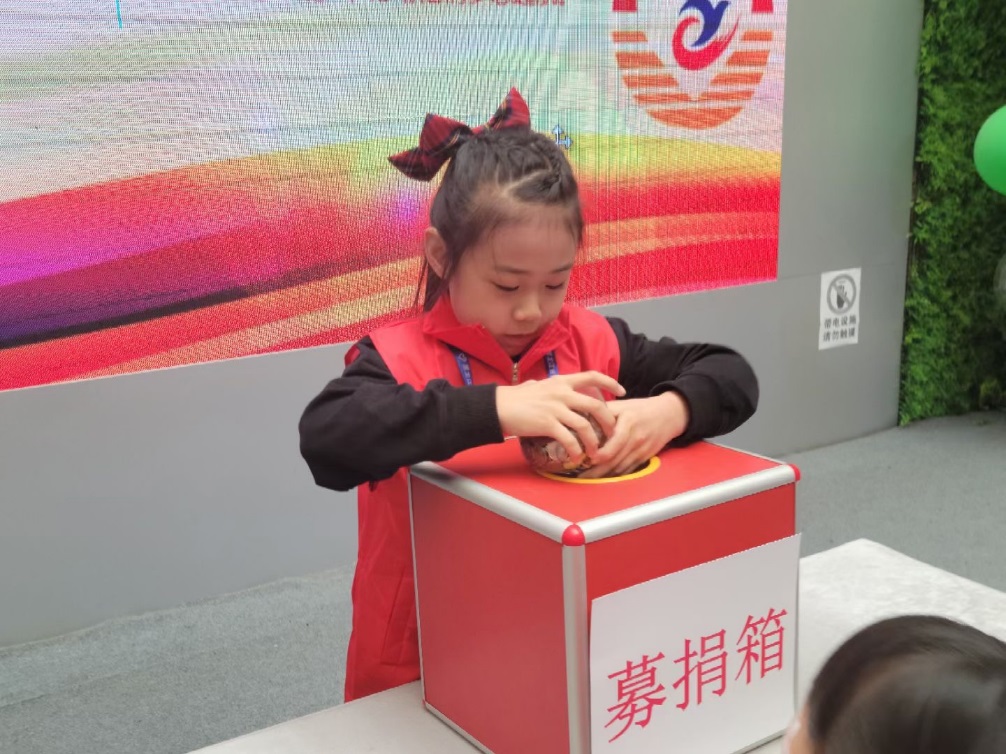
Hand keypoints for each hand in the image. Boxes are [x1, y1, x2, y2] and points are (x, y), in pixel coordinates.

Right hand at [496, 371, 625, 461]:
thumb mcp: (536, 386)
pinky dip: (576, 449)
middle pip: (596, 406)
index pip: (592, 376)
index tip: (621, 391)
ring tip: (595, 451)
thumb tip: (553, 389)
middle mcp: (561, 392)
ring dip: (593, 441)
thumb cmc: (515, 398)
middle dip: (608, 422)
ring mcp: (555, 408)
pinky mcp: (547, 423)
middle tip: (611, 433)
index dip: (610, 383)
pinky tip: (576, 456)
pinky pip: (569, 439)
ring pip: (585, 425)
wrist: (497, 407)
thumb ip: (550, 388)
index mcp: (561, 381)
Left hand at [578, 392, 689, 477]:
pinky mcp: (645, 458)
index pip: (613, 444)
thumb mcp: (623, 405)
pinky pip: (628, 470)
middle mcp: (636, 439)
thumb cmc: (641, 408)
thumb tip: (582, 419)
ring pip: (620, 468)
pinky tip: (604, 476)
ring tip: (587, 477)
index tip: (584, 458)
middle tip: (579, 474)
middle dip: (595, 470)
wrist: (669, 415)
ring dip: (604, 475)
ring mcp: (642, 450)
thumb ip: (603, 412)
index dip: (598, 455)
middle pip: (614, 460)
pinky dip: (615, 475)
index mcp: (629, 424)